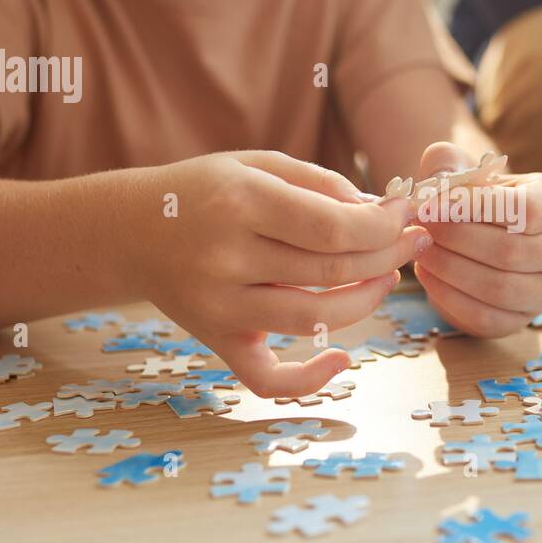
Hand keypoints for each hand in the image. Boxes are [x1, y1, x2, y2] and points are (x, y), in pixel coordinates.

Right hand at [125, 151, 424, 396]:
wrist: (128, 231)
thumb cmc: (203, 191)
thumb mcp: (255, 163)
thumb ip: (318, 182)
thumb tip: (379, 212)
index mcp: (239, 201)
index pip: (332, 226)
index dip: (382, 225)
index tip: (406, 215)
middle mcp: (226, 257)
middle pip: (332, 271)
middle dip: (387, 256)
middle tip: (413, 243)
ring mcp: (220, 305)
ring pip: (315, 318)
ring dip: (367, 301)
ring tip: (386, 277)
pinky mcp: (217, 340)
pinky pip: (267, 378)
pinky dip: (309, 379)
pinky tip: (341, 358)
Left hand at [410, 142, 541, 336]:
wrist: (472, 234)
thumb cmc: (469, 198)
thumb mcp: (461, 171)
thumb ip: (448, 163)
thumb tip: (441, 175)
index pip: (528, 210)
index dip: (477, 208)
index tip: (434, 204)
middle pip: (512, 251)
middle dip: (457, 240)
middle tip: (421, 228)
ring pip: (500, 288)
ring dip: (451, 269)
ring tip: (420, 251)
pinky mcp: (521, 319)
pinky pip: (487, 318)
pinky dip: (449, 298)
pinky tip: (427, 275)